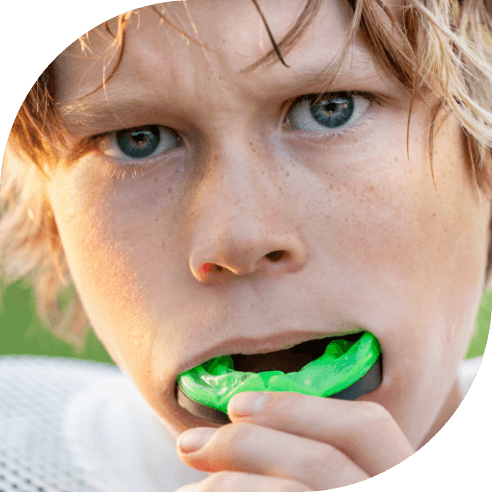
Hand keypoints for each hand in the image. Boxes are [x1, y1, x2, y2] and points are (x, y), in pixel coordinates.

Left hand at [175, 391, 414, 490]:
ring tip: (189, 491)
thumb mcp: (328, 487)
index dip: (300, 407)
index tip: (238, 404)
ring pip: (295, 491)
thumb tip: (241, 423)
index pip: (367, 428)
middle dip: (247, 442)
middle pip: (323, 458)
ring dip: (230, 483)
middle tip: (189, 445)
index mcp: (390, 480)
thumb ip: (302, 466)